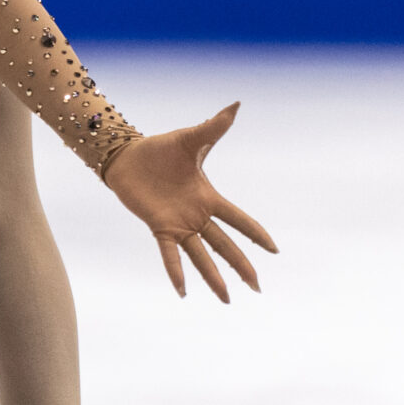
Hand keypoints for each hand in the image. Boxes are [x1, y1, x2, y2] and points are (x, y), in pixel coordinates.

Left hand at [101, 103, 276, 300]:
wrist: (128, 156)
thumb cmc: (161, 149)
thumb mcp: (191, 139)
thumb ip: (214, 127)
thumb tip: (236, 105)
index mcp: (208, 197)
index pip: (239, 220)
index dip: (255, 234)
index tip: (274, 250)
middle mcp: (196, 216)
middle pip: (224, 245)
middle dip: (242, 266)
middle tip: (258, 288)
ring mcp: (178, 225)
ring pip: (201, 256)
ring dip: (214, 277)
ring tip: (227, 300)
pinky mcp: (158, 227)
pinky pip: (169, 254)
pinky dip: (176, 272)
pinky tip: (183, 292)